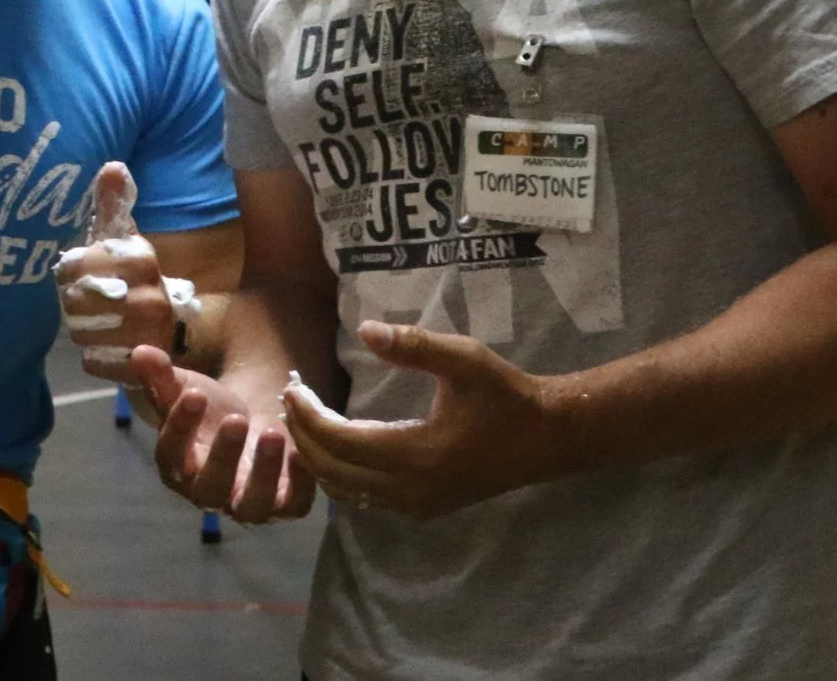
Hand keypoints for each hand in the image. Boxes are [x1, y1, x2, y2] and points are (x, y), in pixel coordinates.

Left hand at [55, 163, 192, 381]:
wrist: (157, 339)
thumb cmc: (126, 281)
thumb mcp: (120, 242)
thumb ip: (113, 206)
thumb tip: (112, 164)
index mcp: (143, 259)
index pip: (76, 263)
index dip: (67, 270)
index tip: (73, 273)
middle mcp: (153, 296)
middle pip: (76, 299)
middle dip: (70, 302)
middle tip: (79, 302)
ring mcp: (150, 335)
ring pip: (81, 332)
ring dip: (78, 329)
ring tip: (91, 324)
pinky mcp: (142, 369)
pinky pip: (92, 361)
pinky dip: (90, 357)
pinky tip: (102, 349)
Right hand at [131, 346, 314, 523]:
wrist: (251, 422)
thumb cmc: (210, 411)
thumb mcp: (186, 388)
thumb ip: (162, 375)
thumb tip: (139, 352)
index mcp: (179, 465)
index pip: (171, 455)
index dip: (180, 427)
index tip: (195, 394)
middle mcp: (210, 492)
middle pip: (209, 489)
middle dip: (223, 456)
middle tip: (236, 419)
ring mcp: (248, 503)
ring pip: (252, 507)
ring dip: (263, 474)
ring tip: (272, 433)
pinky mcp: (284, 504)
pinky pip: (294, 505)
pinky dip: (301, 485)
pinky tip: (301, 452)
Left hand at [279, 320, 564, 519]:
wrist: (547, 439)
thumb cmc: (505, 395)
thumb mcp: (465, 360)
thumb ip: (415, 345)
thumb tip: (365, 329)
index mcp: (419, 454)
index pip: (341, 442)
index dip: (308, 416)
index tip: (292, 386)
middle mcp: (413, 489)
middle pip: (334, 471)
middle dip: (303, 436)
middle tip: (289, 399)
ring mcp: (417, 505)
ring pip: (346, 490)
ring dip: (317, 456)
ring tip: (303, 417)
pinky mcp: (423, 508)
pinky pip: (365, 497)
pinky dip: (339, 473)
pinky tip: (333, 443)